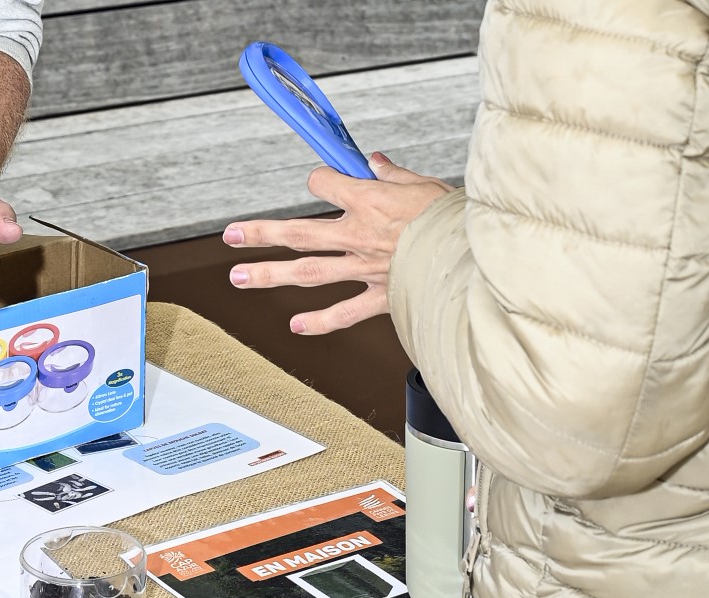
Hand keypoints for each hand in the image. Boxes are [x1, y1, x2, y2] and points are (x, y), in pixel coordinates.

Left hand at [223, 153, 452, 333]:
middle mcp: (358, 235)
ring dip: (270, 274)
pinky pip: (345, 312)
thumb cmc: (455, 215)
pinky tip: (295, 326)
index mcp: (370, 200)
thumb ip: (393, 174)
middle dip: (261, 233)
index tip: (322, 181)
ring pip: (309, 271)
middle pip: (299, 232)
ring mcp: (365, 268)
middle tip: (230, 235)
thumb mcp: (425, 183)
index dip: (320, 180)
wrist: (478, 252)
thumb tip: (374, 161)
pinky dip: (320, 321)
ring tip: (239, 277)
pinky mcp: (382, 297)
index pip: (323, 184)